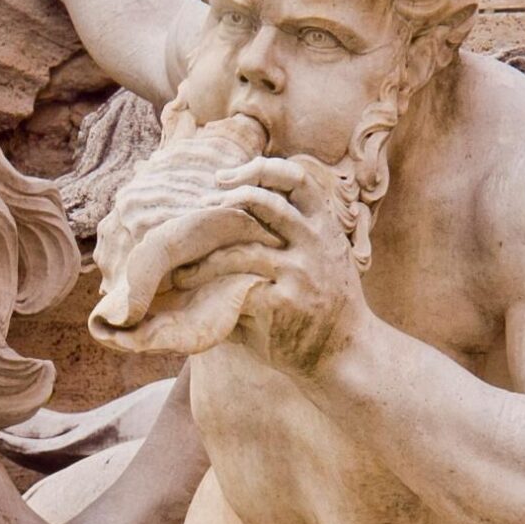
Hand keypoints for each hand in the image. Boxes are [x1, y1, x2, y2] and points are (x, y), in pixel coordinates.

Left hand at [179, 156, 369, 376]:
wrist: (344, 354)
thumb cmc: (323, 304)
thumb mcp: (323, 258)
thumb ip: (291, 235)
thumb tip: (234, 210)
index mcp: (324, 225)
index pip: (296, 178)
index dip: (259, 169)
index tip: (224, 177)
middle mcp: (315, 242)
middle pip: (265, 202)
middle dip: (223, 203)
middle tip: (194, 213)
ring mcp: (300, 271)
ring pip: (241, 249)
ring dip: (203, 259)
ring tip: (180, 270)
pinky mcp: (284, 303)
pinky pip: (237, 287)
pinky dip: (210, 288)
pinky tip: (193, 293)